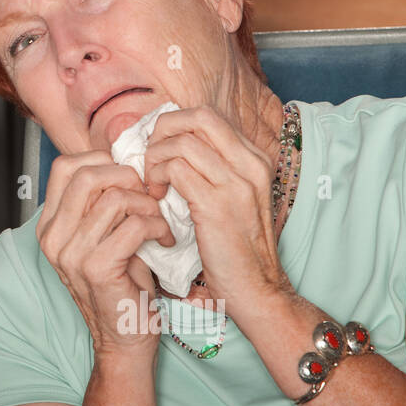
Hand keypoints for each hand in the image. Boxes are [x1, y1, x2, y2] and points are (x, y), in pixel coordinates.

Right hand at [36, 151, 175, 361]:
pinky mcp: (97, 269)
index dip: (102, 160)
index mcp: (50, 225)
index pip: (65, 167)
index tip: (129, 177)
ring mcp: (71, 254)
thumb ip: (102, 202)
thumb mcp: (104, 236)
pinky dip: (158, 226)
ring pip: (114, 197)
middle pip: (87, 175)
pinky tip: (165, 239)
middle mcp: (53, 238)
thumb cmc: (121, 285)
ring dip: (148, 205)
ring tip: (160, 221)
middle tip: (148, 194)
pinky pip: (134, 225)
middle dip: (127, 176)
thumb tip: (124, 160)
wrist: (126, 339)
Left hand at [141, 106, 293, 316]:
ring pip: (181, 142)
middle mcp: (250, 164)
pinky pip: (175, 170)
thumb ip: (210, 169)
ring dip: (154, 159)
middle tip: (149, 158)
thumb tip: (170, 145)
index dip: (174, 126)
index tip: (158, 149)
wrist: (257, 288)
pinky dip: (156, 179)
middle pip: (197, 117)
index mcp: (254, 159)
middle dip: (162, 131)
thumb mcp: (231, 198)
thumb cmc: (236, 247)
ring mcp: (236, 183)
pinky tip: (155, 198)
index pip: (207, 117)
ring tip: (151, 184)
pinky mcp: (217, 205)